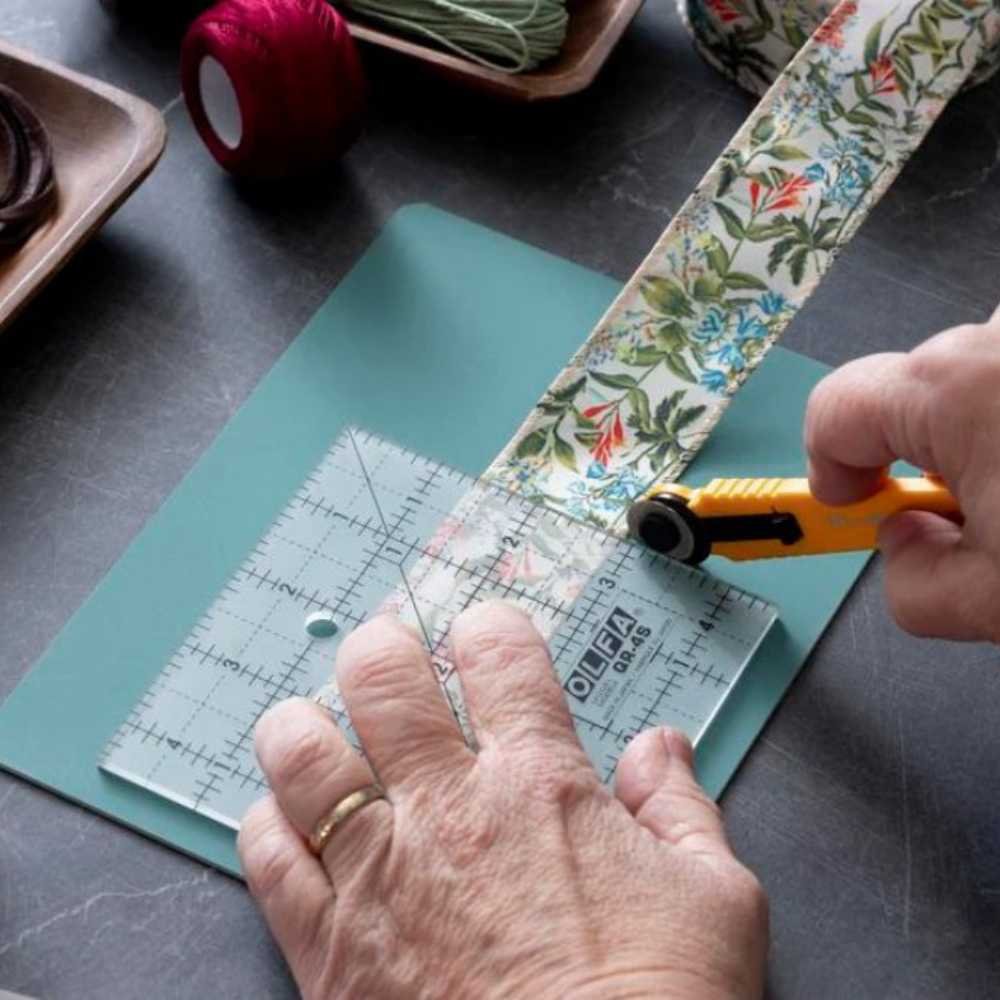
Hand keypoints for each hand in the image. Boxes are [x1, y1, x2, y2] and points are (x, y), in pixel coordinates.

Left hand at [238, 602, 766, 999]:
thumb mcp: (714, 899)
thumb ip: (682, 806)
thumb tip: (662, 747)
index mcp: (538, 782)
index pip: (497, 651)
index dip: (491, 629)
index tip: (489, 641)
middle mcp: (449, 809)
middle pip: (381, 675)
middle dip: (382, 649)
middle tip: (391, 659)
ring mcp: (380, 874)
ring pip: (300, 752)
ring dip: (305, 725)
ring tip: (322, 727)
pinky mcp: (329, 951)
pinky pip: (269, 860)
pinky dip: (271, 825)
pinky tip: (290, 822)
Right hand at [804, 309, 999, 641]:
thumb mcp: (997, 603)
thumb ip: (912, 583)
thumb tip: (905, 547)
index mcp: (955, 389)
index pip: (835, 410)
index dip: (826, 467)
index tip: (845, 503)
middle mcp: (996, 337)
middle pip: (909, 394)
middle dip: (921, 459)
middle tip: (961, 523)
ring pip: (972, 379)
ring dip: (979, 434)